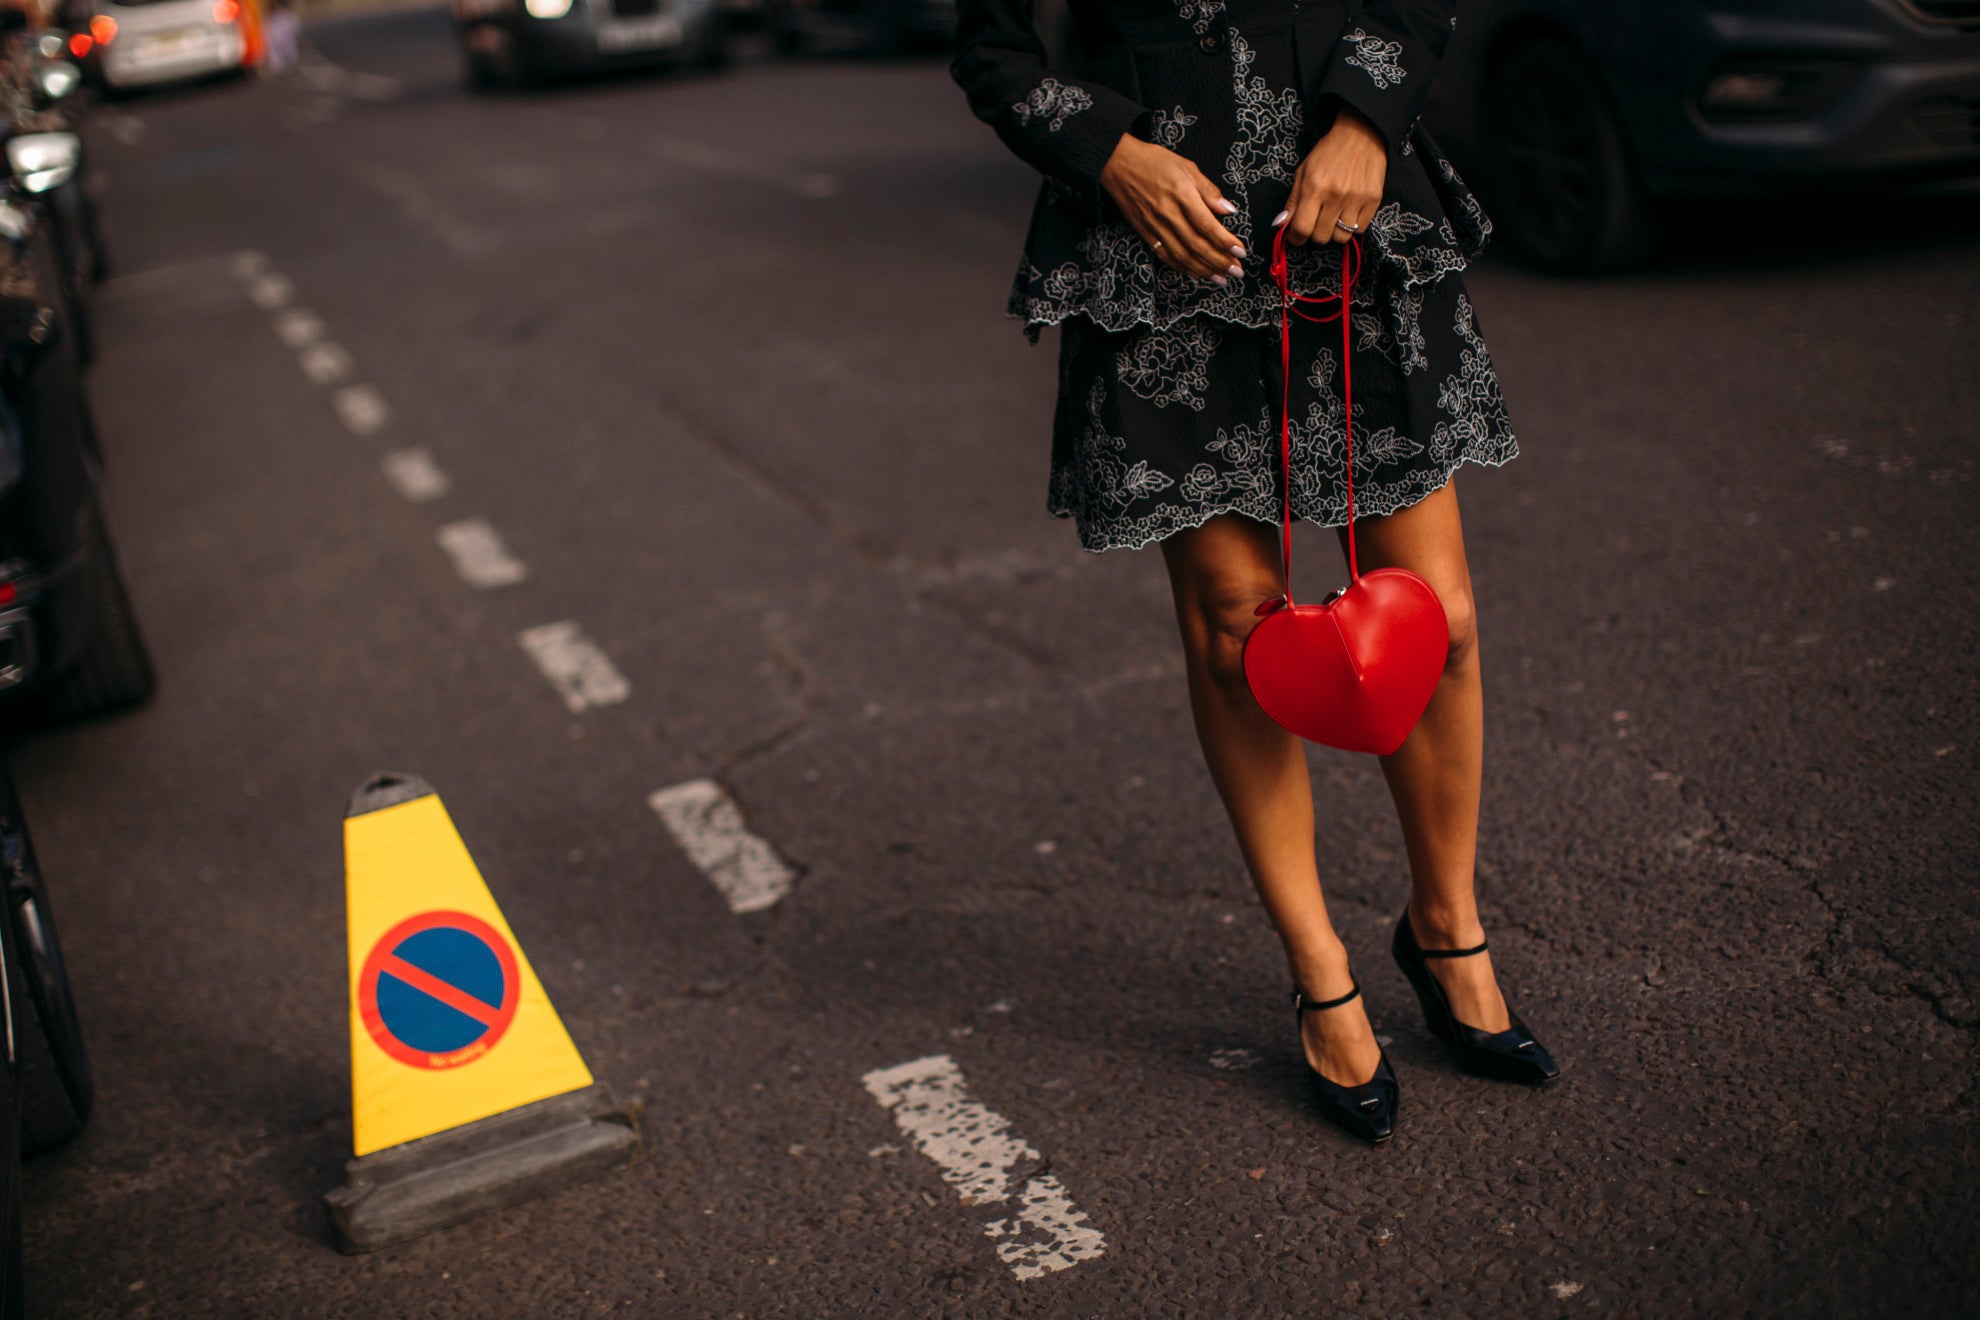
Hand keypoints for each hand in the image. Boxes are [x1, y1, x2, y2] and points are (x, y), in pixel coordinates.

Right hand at [1098, 135, 1246, 283]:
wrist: (1118, 165)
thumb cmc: (1154, 162)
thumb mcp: (1187, 167)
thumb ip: (1208, 190)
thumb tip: (1228, 210)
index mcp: (1181, 193)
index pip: (1207, 225)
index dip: (1225, 241)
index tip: (1240, 251)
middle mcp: (1168, 213)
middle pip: (1197, 244)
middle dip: (1219, 261)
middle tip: (1236, 271)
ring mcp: (1155, 225)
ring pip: (1182, 255)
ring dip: (1204, 270)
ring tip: (1221, 278)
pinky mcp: (1145, 232)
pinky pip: (1165, 255)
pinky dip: (1182, 267)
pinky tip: (1196, 273)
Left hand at [1275, 105, 1386, 245]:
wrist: (1361, 134)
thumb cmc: (1329, 153)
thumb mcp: (1304, 171)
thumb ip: (1293, 200)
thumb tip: (1281, 224)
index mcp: (1314, 186)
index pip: (1302, 228)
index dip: (1296, 238)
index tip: (1297, 236)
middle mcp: (1335, 194)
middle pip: (1321, 237)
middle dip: (1315, 233)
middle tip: (1317, 221)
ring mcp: (1356, 198)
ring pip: (1341, 237)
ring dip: (1335, 231)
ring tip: (1334, 216)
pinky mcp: (1373, 199)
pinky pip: (1360, 229)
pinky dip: (1353, 226)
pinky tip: (1349, 211)